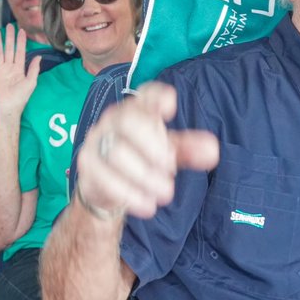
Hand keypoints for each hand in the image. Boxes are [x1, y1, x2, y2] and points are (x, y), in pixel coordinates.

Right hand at [0, 25, 40, 120]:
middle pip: (9, 49)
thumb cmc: (20, 98)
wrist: (7, 107)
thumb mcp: (31, 83)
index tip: (22, 31)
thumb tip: (39, 56)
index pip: (21, 52)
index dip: (21, 42)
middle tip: (9, 26)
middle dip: (10, 38)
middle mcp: (9, 68)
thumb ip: (34, 69)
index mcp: (19, 69)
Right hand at [73, 83, 218, 219]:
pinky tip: (148, 205)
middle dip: (153, 146)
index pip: (145, 94)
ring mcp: (97, 141)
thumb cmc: (140, 158)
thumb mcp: (168, 153)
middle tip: (171, 168)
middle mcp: (113, 120)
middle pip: (128, 121)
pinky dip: (129, 194)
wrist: (105, 185)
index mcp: (137, 110)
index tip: (170, 108)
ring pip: (116, 153)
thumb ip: (188, 149)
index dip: (156, 96)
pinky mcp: (88, 165)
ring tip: (165, 193)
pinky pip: (105, 177)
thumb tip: (212, 151)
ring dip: (145, 176)